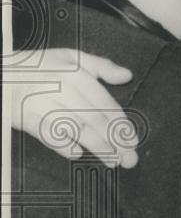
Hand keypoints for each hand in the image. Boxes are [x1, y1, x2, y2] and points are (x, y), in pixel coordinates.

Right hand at [8, 47, 137, 167]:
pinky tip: (77, 154)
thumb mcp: (71, 56)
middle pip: (94, 120)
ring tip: (113, 161)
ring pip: (76, 131)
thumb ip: (101, 66)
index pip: (105, 103)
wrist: (2, 75)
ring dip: (97, 148)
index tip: (132, 140)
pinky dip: (64, 147)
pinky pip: (51, 137)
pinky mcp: (28, 119)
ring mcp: (44, 106)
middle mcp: (62, 89)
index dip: (120, 124)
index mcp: (76, 73)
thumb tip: (128, 75)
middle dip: (114, 141)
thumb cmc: (39, 66)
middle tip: (129, 159)